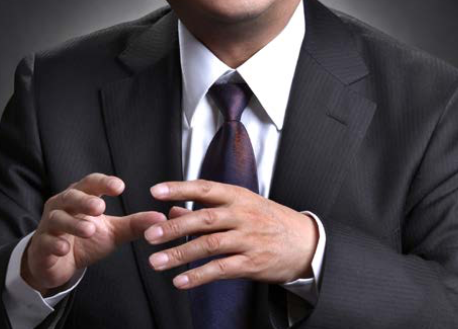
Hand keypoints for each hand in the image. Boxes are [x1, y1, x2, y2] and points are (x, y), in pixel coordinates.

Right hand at [22, 173, 165, 294]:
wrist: (57, 263)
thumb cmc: (86, 240)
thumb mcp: (112, 232)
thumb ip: (134, 224)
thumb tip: (160, 217)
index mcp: (81, 197)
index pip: (91, 183)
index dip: (104, 183)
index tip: (120, 187)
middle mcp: (63, 205)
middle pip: (72, 196)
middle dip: (86, 200)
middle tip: (101, 207)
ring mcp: (50, 224)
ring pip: (58, 218)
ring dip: (74, 223)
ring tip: (90, 229)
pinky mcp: (42, 245)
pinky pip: (46, 241)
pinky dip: (55, 243)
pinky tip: (65, 247)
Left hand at [145, 179, 317, 288]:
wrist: (304, 241)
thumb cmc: (268, 219)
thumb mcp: (241, 205)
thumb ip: (206, 206)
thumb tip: (173, 208)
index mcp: (237, 196)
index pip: (205, 188)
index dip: (179, 188)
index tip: (155, 191)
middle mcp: (241, 215)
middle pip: (204, 218)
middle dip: (174, 227)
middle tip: (150, 234)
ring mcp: (247, 239)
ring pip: (209, 245)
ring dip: (180, 254)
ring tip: (156, 262)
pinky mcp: (251, 262)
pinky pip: (221, 269)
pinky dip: (199, 276)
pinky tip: (180, 281)